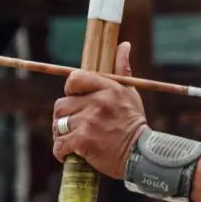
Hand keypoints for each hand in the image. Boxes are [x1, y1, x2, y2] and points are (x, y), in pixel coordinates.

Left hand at [49, 47, 150, 177]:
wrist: (142, 156)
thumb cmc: (134, 124)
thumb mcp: (131, 93)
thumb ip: (122, 69)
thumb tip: (124, 45)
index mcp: (108, 88)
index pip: (74, 79)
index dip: (70, 90)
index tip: (74, 100)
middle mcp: (98, 102)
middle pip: (61, 105)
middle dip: (64, 116)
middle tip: (72, 126)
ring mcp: (89, 122)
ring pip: (59, 125)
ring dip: (61, 134)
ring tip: (70, 141)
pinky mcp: (83, 141)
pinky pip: (60, 144)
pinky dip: (61, 151)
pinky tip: (68, 154)